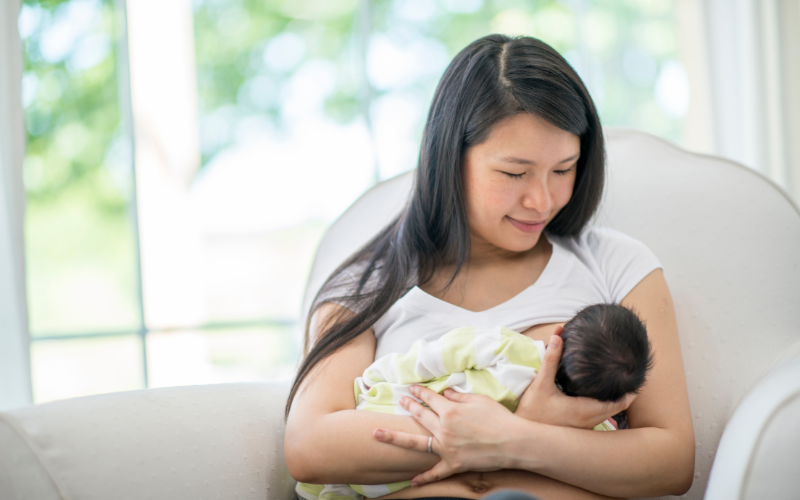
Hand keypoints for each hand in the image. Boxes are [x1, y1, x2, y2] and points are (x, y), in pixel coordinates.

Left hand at [373, 385, 515, 486]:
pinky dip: (423, 477)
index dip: (420, 392)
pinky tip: (411, 481)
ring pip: (417, 442)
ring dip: (396, 437)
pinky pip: (435, 472)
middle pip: (420, 416)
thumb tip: (446, 393)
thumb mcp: (479, 400)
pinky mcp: (453, 464)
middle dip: (408, 406)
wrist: (513, 442)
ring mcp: (446, 447)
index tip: (412, 388)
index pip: (430, 398)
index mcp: (450, 410)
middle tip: (399, 400)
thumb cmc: (499, 418)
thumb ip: (459, 396)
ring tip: (379, 433)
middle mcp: (444, 428)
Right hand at [516, 328, 635, 428]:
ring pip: (609, 414)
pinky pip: (599, 417)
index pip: (618, 403)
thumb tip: (557, 336)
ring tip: (619, 383)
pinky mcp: (579, 430)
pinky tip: (600, 395)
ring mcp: (584, 427)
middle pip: (617, 408)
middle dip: (626, 393)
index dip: (630, 391)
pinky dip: (605, 406)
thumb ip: (551, 359)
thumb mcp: (541, 383)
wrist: (522, 436)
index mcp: (584, 410)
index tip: (636, 376)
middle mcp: (588, 421)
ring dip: (616, 400)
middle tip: (630, 376)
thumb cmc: (532, 411)